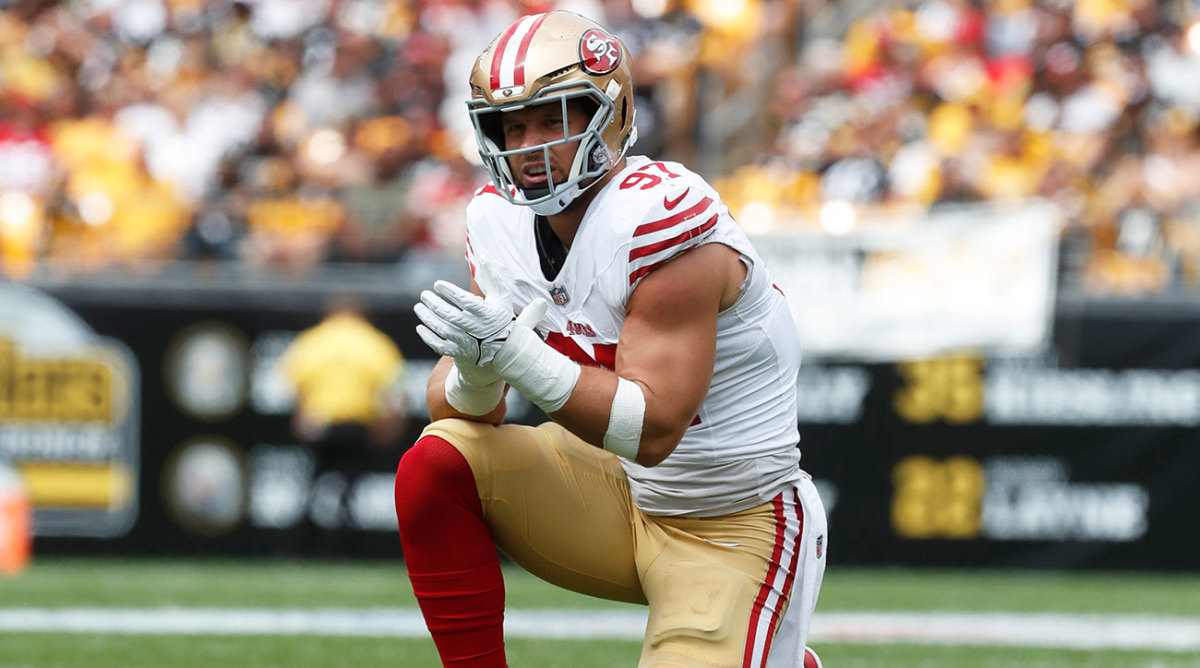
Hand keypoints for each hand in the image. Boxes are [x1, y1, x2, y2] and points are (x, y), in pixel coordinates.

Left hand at [415, 280, 546, 368]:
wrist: (504, 349)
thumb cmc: (500, 318)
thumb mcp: (501, 297)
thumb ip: (492, 277)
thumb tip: (484, 256)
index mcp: (487, 314)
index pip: (466, 301)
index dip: (450, 292)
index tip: (437, 284)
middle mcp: (476, 329)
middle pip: (451, 316)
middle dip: (435, 304)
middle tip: (424, 294)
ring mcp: (467, 342)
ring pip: (444, 330)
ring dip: (428, 319)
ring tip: (418, 307)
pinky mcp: (460, 353)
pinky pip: (440, 346)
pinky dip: (429, 338)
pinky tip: (420, 327)